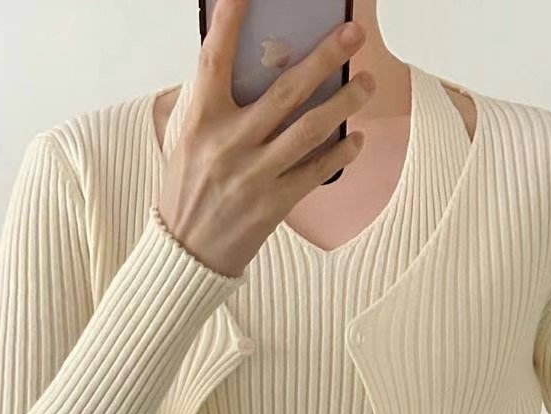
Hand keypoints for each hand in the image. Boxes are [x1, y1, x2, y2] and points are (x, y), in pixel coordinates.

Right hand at [157, 0, 374, 276]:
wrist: (185, 254)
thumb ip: (216, 106)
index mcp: (200, 123)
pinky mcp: (273, 205)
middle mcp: (228, 146)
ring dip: (343, 102)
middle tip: (352, 34)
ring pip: (309, 129)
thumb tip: (254, 66)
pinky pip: (315, 171)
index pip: (214, 61)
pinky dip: (339, 152)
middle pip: (285, 91)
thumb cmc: (187, 192)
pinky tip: (355, 137)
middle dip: (324, 58)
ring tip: (364, 83)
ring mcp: (253, 177)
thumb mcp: (188, 142)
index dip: (230, 22)